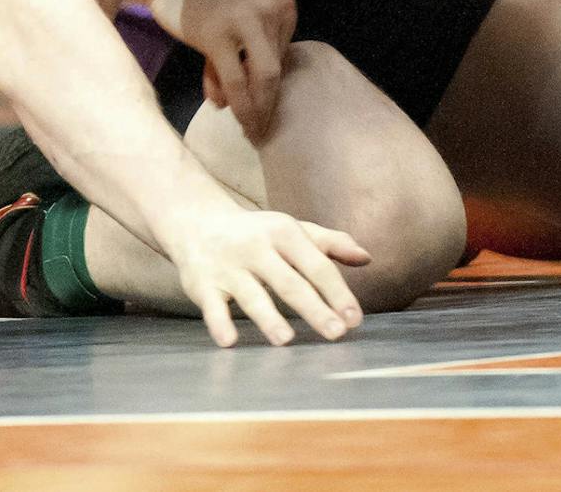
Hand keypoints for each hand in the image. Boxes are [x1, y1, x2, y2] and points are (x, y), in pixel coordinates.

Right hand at [140, 0, 297, 140]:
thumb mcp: (237, 19)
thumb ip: (242, 55)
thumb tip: (228, 102)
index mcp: (283, 3)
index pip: (282, 54)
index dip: (270, 83)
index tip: (259, 104)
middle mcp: (271, 9)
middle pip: (276, 70)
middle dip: (269, 105)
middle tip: (262, 130)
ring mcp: (245, 21)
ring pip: (260, 79)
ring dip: (254, 111)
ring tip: (250, 130)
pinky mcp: (218, 35)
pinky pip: (234, 80)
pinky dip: (236, 103)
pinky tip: (231, 115)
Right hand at [166, 205, 369, 347]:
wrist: (194, 221)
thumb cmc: (255, 233)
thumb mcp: (292, 230)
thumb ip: (329, 243)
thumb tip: (366, 257)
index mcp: (283, 233)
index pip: (315, 265)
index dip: (337, 292)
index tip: (355, 318)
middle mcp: (255, 247)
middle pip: (288, 282)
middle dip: (313, 308)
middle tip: (336, 333)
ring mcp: (227, 267)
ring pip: (251, 294)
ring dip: (267, 316)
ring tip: (285, 339)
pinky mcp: (203, 284)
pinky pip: (212, 306)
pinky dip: (219, 322)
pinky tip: (229, 340)